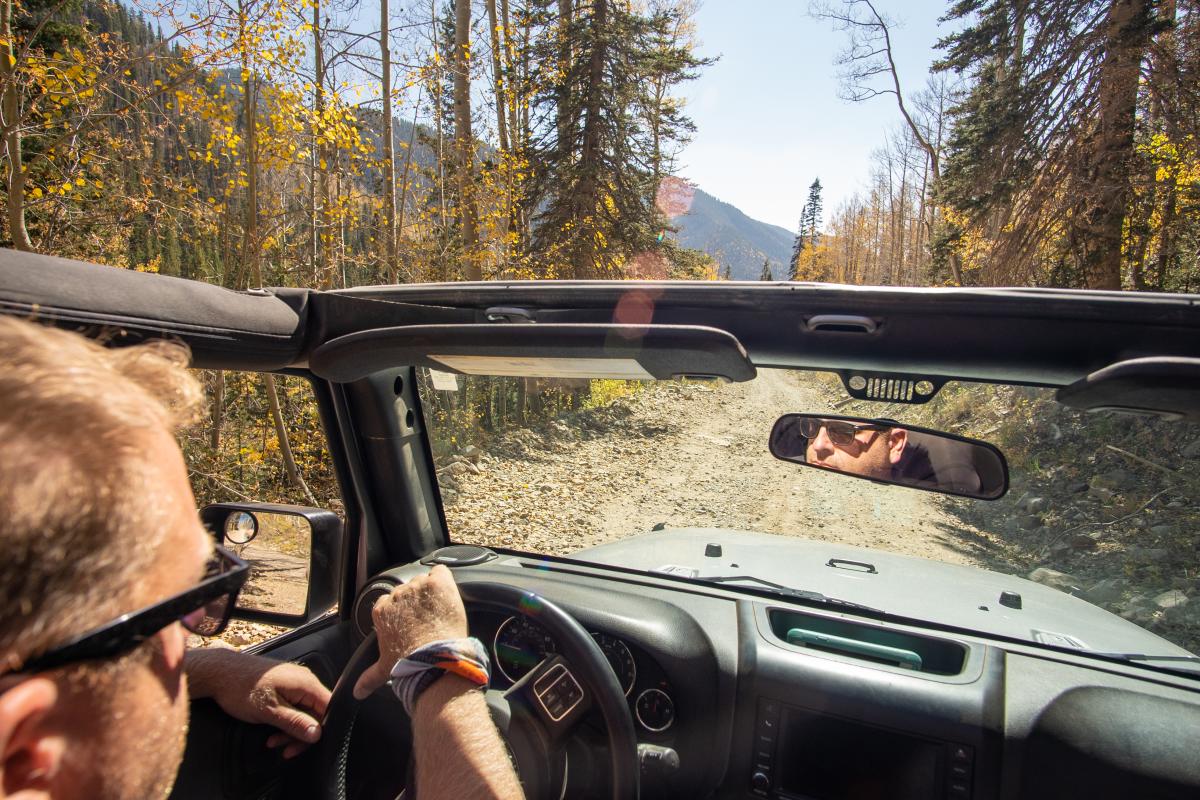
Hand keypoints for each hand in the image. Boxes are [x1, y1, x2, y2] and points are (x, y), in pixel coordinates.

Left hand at [185, 649, 330, 758]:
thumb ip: (295, 722)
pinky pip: (293, 706)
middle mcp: (304, 680)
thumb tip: (317, 734)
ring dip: (290, 730)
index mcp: (305, 684)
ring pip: (303, 711)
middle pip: (315, 713)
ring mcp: (293, 682)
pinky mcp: (284, 685)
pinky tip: (272, 731)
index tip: (304, 745)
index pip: (327, 709)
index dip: (321, 729)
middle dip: (300, 734)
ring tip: (273, 742)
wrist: (219, 672)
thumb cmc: (242, 688)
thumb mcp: (269, 711)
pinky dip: (285, 721)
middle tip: (285, 750)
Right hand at [352, 564, 467, 699]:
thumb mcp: (385, 669)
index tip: (412, 622)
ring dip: (432, 592)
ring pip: (424, 581)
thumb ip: (368, 677)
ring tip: (440, 610)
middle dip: (418, 601)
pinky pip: (441, 571)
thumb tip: (357, 692)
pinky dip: (444, 580)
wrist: (434, 659)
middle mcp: (397, 595)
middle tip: (429, 619)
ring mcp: (418, 587)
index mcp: (381, 611)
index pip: (392, 601)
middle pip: (409, 589)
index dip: (404, 611)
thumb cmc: (409, 663)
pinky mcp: (438, 583)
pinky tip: (447, 595)